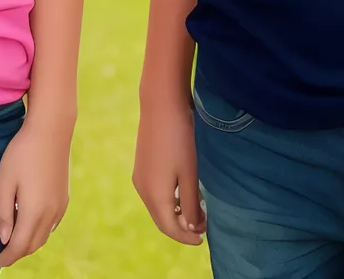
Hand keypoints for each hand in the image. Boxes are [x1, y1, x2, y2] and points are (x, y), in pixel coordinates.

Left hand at [0, 117, 70, 267]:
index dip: (7, 257)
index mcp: (34, 212)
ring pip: (44, 236)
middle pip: (33, 245)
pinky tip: (31, 224)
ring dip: (29, 243)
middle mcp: (50, 214)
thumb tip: (4, 238)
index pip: (19, 246)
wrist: (51, 129)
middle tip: (3, 253)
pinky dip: (41, 232)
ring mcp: (60, 205)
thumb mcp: (5, 181)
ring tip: (15, 240)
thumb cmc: (22, 152)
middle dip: (18, 253)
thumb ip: (2, 213)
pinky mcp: (65, 197)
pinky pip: (52, 225)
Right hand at [132, 91, 204, 245]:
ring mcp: (140, 178)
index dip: (187, 237)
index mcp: (154, 196)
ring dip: (176, 213)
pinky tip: (183, 191)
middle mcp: (143, 190)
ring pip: (158, 207)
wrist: (161, 106)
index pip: (170, 228)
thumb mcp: (190, 174)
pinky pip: (154, 193)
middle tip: (203, 225)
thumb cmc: (179, 139)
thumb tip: (191, 228)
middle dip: (182, 226)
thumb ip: (191, 204)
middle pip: (162, 220)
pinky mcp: (141, 167)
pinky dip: (169, 200)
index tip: (204, 238)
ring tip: (197, 208)